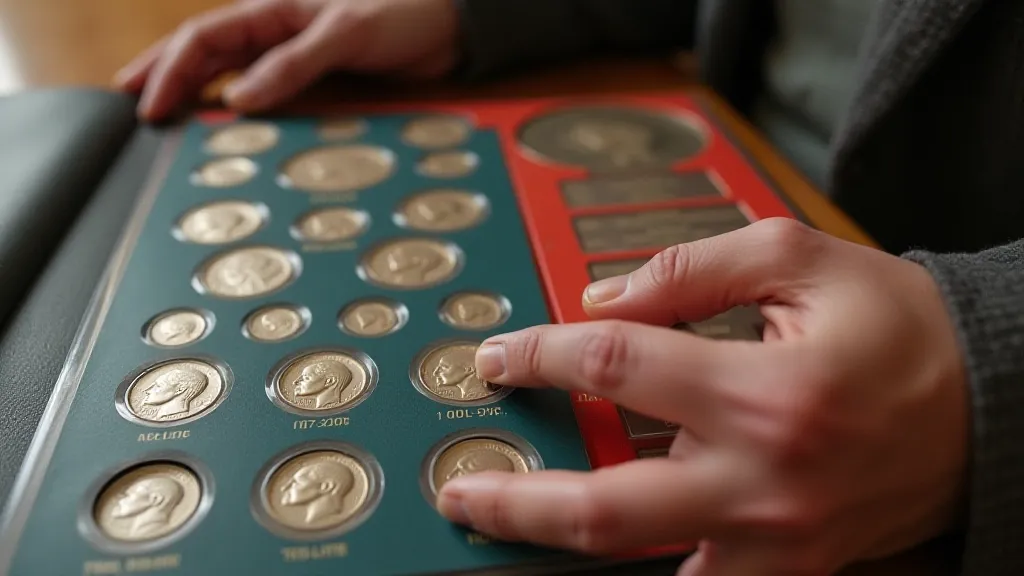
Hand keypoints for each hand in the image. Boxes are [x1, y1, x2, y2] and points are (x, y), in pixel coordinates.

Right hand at [115, 0, 459, 119]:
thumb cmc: (400, 13)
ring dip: (197, 92)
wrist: (449, 27)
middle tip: (134, 109)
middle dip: (165, 76)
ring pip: (229, 72)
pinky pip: (265, 92)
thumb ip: (293, 64)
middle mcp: (274, 30)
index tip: (149, 107)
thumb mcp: (345, 33)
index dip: (171, 71)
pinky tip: (229, 125)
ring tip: (168, 118)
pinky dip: (239, 107)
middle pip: (204, 52)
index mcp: (271, 8)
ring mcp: (291, 54)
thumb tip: (238, 98)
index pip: (204, 37)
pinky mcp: (314, 77)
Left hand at [437, 218, 969, 574]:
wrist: (984, 406)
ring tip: (509, 518)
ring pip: (640, 561)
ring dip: (562, 543)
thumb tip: (599, 300)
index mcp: (764, 394)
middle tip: (463, 488)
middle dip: (516, 501)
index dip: (539, 355)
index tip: (501, 356)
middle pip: (603, 507)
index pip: (613, 367)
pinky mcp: (786, 566)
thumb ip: (691, 269)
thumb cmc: (898, 331)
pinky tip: (598, 539)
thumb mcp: (800, 259)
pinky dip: (639, 562)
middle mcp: (763, 479)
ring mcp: (773, 539)